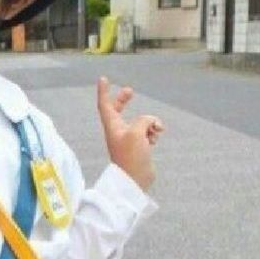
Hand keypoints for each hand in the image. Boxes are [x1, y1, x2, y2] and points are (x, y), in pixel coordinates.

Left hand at [96, 76, 164, 191]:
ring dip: (149, 121)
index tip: (103, 78)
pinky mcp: (139, 146)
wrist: (135, 180)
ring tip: (155, 130)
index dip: (104, 91)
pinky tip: (156, 137)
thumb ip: (143, 120)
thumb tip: (150, 122)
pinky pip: (147, 132)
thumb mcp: (136, 133)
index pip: (105, 105)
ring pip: (139, 121)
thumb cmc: (131, 157)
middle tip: (130, 91)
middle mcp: (118, 131)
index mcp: (112, 126)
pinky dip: (153, 131)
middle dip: (124, 100)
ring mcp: (129, 138)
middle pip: (118, 109)